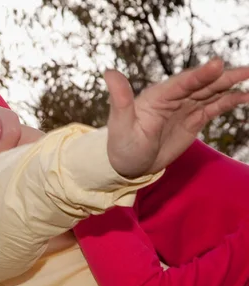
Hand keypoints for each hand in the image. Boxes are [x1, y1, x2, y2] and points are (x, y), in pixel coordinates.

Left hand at [106, 58, 248, 177]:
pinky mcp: (193, 120)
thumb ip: (120, 98)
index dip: (199, 75)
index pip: (180, 83)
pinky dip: (229, 101)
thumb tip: (108, 72)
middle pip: (201, 84)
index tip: (217, 64)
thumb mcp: (119, 123)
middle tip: (246, 70)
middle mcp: (172, 97)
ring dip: (230, 85)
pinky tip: (244, 96)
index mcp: (156, 96)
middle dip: (222, 76)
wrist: (128, 164)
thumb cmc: (121, 143)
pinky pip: (213, 108)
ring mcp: (184, 107)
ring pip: (210, 93)